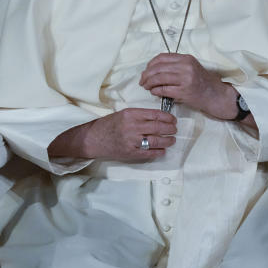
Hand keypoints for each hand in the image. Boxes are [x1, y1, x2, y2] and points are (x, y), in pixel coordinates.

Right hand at [48, 108, 175, 161]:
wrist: (93, 139)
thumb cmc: (109, 125)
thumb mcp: (123, 114)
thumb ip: (140, 115)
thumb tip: (159, 118)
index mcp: (131, 114)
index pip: (155, 114)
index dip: (167, 117)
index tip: (173, 119)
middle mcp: (132, 126)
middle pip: (158, 127)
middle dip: (170, 129)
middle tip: (175, 129)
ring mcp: (131, 141)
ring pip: (156, 141)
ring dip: (167, 141)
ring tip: (172, 140)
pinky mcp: (130, 153)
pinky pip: (149, 153)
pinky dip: (158, 152)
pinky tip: (163, 150)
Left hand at [139, 53, 237, 119]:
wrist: (215, 95)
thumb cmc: (201, 82)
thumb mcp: (190, 68)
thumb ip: (175, 66)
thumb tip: (154, 70)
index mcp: (186, 59)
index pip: (162, 57)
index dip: (150, 64)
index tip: (146, 70)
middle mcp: (185, 67)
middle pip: (158, 67)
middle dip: (146, 74)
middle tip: (142, 80)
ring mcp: (185, 79)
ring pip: (159, 78)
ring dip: (149, 83)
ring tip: (146, 87)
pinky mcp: (184, 91)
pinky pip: (163, 90)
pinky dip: (155, 91)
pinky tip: (153, 92)